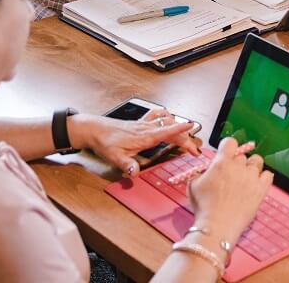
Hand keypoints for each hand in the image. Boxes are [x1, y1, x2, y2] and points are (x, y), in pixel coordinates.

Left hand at [70, 108, 200, 176]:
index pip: (167, 132)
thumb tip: (135, 173)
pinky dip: (166, 116)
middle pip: (171, 129)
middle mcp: (146, 128)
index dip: (181, 130)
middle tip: (194, 150)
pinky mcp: (140, 123)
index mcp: (144, 137)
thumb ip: (127, 165)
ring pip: (166, 121)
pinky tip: (169, 117)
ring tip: (187, 136)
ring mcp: (144, 124)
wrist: (94, 129)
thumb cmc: (105, 142)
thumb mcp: (115, 157)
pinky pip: (157, 115)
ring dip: (178, 127)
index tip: (193, 128)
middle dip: (185, 138)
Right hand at [188, 137, 273, 245]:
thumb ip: (202, 172)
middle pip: (242, 155)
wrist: (217, 227)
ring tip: (245, 178)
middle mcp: (238, 166)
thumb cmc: (204, 207)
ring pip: (257, 161)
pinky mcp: (261, 189)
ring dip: (251, 167)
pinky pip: (268, 175)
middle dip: (237, 163)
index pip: (230, 142)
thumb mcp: (193, 184)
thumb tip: (209, 169)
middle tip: (231, 175)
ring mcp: (252, 177)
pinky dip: (263, 178)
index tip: (226, 155)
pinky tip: (255, 185)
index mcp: (221, 162)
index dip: (228, 148)